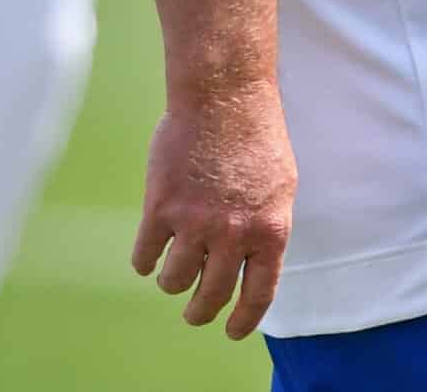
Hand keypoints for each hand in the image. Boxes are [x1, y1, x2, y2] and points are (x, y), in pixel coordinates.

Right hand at [130, 85, 296, 340]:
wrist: (222, 96)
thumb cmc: (255, 134)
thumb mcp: (281, 186)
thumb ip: (266, 226)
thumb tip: (254, 262)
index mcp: (270, 231)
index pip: (258, 295)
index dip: (242, 319)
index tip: (231, 330)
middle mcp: (234, 234)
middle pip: (211, 295)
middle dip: (200, 311)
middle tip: (194, 313)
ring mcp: (195, 223)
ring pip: (175, 281)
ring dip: (172, 284)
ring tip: (171, 278)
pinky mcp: (160, 207)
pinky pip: (145, 255)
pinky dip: (145, 262)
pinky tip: (148, 257)